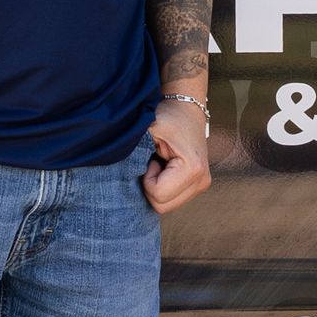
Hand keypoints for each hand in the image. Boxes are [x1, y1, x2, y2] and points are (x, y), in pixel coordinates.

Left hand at [144, 95, 210, 214]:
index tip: (151, 158)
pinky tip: (163, 169)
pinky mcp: (197, 187)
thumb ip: (134, 148)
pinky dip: (162, 188)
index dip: (146, 178)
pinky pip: (171, 201)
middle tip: (153, 161)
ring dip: (156, 188)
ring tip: (159, 163)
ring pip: (166, 206)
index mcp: (193, 169)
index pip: (158, 195)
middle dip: (150, 186)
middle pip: (162, 206)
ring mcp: (201, 185)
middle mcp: (202, 181)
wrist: (186, 110)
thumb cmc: (168, 117)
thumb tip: (115, 170)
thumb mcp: (149, 128)